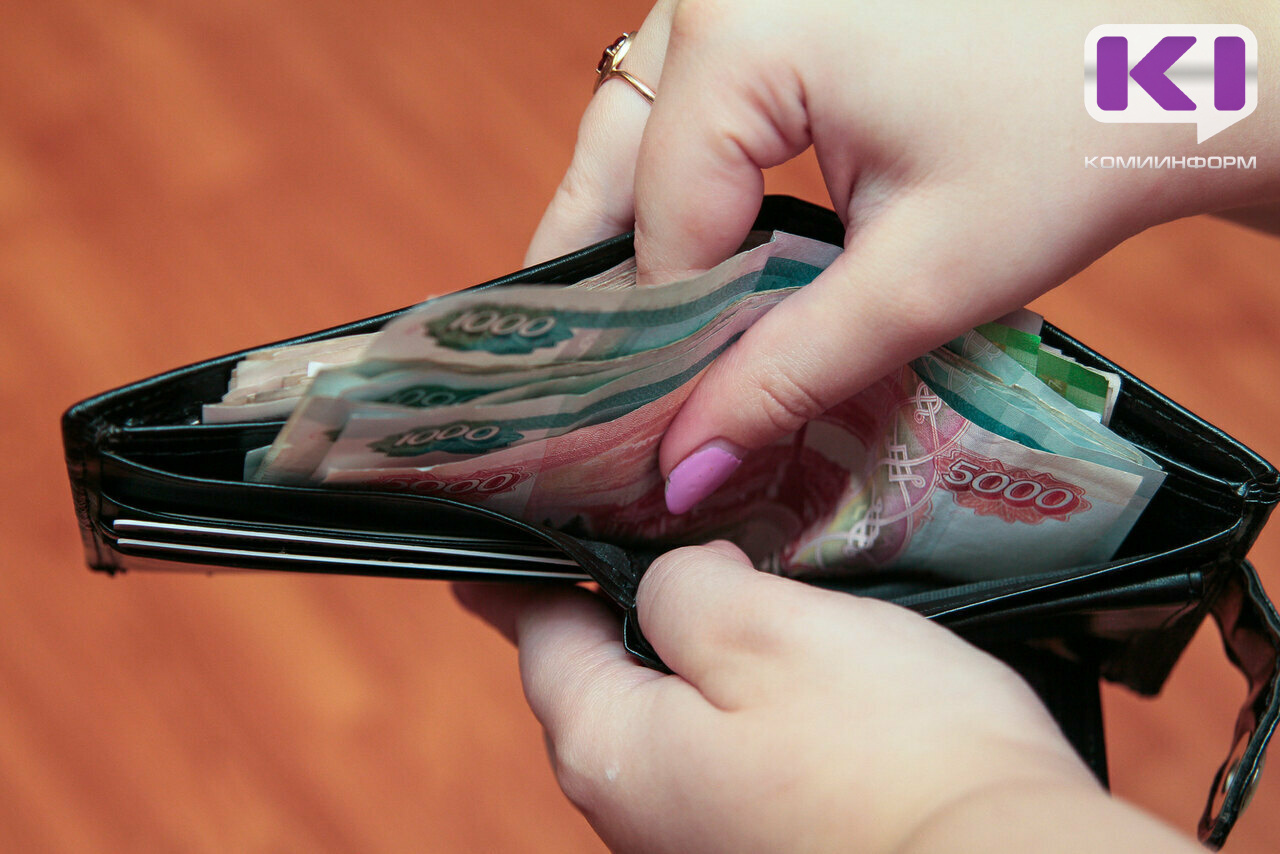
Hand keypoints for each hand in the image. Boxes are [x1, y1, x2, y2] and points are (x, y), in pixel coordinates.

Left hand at [455, 543, 1200, 852]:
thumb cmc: (888, 753)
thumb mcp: (760, 627)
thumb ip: (681, 585)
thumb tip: (671, 579)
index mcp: (614, 748)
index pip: (539, 637)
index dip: (521, 576)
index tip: (490, 543)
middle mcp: (640, 808)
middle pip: (597, 683)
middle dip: (599, 609)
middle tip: (606, 538)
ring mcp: (705, 834)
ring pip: (667, 715)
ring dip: (677, 648)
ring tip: (697, 578)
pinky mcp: (771, 839)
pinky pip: (724, 749)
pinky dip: (732, 694)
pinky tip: (771, 660)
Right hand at [529, 0, 1279, 512]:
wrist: (1176, 54)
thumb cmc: (1076, 137)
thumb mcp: (920, 278)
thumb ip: (788, 374)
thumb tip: (688, 466)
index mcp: (746, 34)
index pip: (660, 224)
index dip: (660, 341)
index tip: (661, 428)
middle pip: (617, 154)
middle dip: (608, 271)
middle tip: (599, 380)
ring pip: (639, 116)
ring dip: (637, 216)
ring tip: (639, 324)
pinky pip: (690, 89)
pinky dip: (685, 167)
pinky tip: (698, 239)